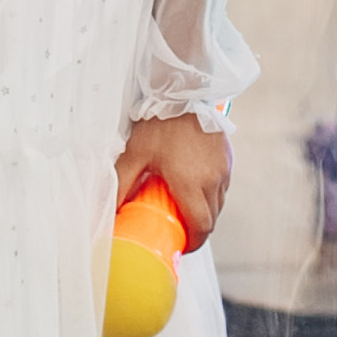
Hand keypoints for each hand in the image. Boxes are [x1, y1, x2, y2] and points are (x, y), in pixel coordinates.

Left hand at [113, 113, 230, 249]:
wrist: (184, 91)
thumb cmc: (159, 121)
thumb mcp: (134, 154)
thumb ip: (122, 184)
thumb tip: (109, 211)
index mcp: (191, 184)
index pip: (201, 227)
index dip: (193, 243)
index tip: (181, 246)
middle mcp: (212, 180)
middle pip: (211, 219)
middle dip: (197, 230)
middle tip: (179, 230)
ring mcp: (223, 169)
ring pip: (219, 204)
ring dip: (205, 212)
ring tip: (185, 209)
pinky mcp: (227, 158)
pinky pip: (223, 186)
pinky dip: (212, 195)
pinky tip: (195, 187)